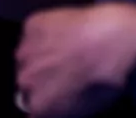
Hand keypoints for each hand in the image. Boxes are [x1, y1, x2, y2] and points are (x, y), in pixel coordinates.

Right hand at [16, 2, 135, 116]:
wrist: (111, 42)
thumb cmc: (105, 80)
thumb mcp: (87, 108)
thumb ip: (64, 109)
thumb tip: (61, 104)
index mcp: (40, 106)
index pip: (33, 110)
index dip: (46, 101)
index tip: (57, 96)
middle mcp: (25, 81)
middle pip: (27, 82)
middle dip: (41, 78)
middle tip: (64, 71)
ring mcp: (25, 50)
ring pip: (27, 56)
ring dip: (40, 55)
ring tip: (65, 49)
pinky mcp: (31, 25)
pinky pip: (33, 32)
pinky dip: (44, 32)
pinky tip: (63, 31)